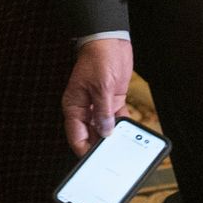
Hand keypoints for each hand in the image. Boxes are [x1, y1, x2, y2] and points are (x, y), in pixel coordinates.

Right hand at [62, 37, 132, 156]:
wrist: (109, 41)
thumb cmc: (98, 59)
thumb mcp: (101, 87)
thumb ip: (103, 112)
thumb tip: (105, 132)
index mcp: (74, 106)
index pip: (76, 136)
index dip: (84, 150)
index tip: (92, 161)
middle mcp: (85, 109)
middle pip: (90, 135)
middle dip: (99, 146)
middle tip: (110, 158)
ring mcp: (99, 105)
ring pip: (104, 129)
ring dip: (112, 137)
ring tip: (121, 149)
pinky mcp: (112, 101)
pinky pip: (116, 119)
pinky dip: (122, 126)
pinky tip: (129, 134)